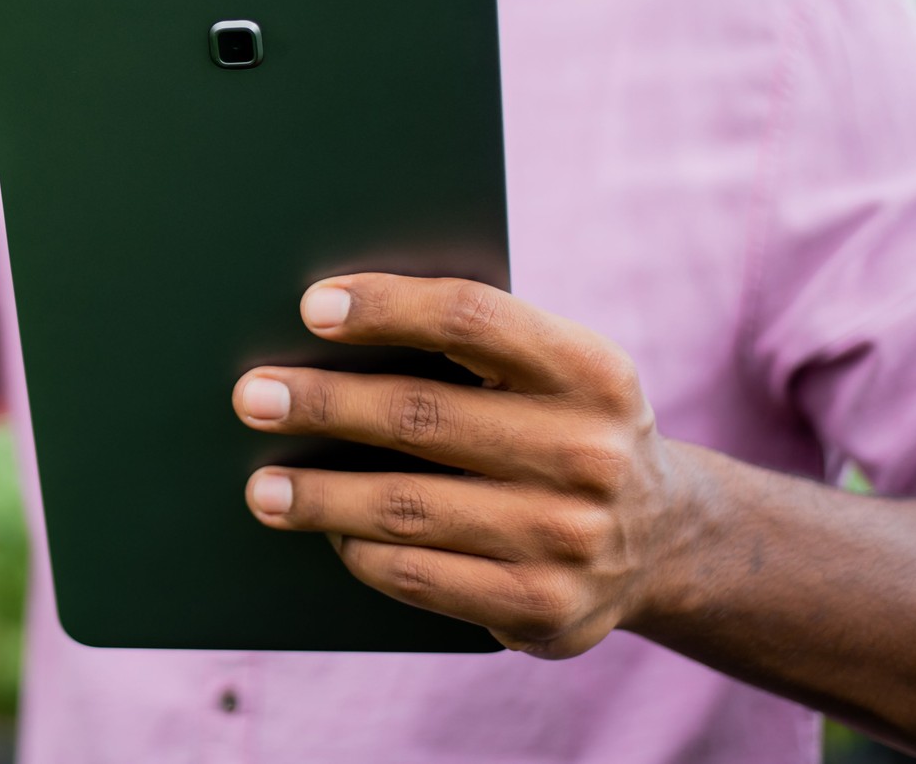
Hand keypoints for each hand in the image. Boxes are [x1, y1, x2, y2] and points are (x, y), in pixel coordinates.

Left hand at [232, 274, 692, 658]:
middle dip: (324, 404)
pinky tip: (328, 534)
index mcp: (590, 370)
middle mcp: (589, 453)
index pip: (471, 319)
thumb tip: (327, 323)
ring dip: (320, 496)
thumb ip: (473, 347)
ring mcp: (570, 537)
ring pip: (408, 508)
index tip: (312, 306)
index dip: (387, 307)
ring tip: (261, 486)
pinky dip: (360, 552)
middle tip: (252, 396)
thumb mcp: (554, 372)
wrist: (663, 539)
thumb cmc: (561, 426)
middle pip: (422, 416)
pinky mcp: (544, 608)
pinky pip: (421, 577)